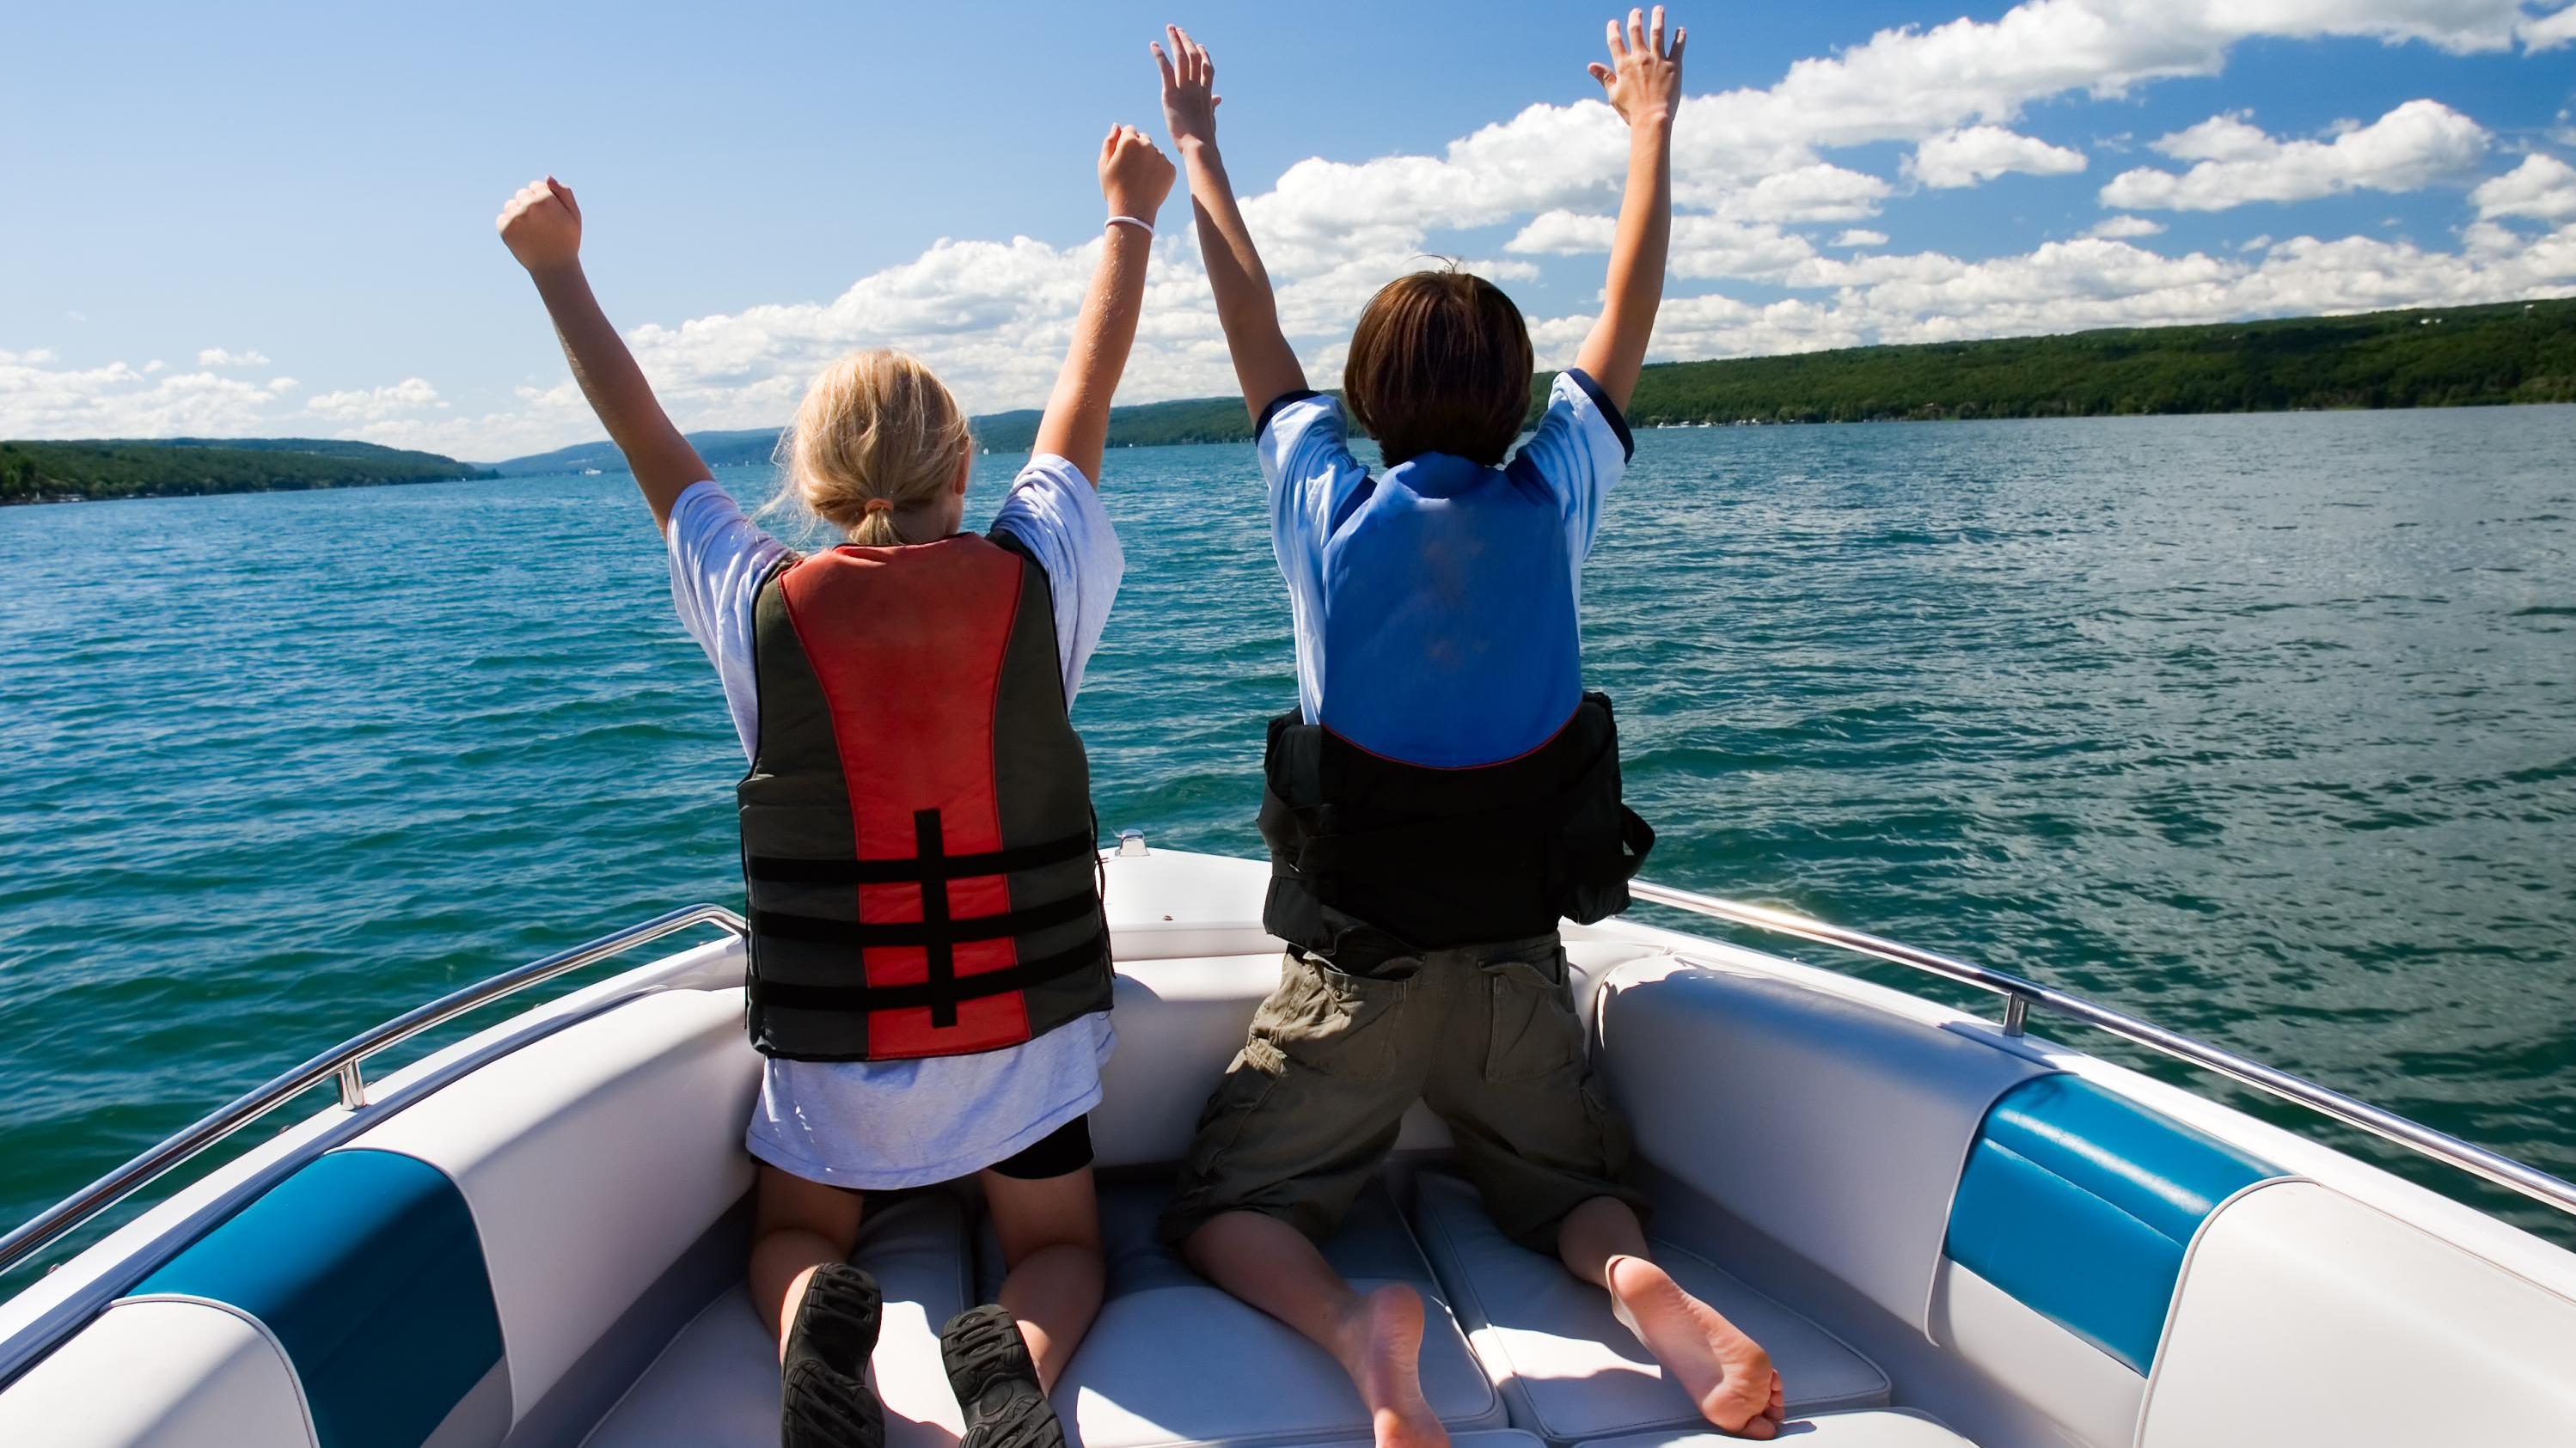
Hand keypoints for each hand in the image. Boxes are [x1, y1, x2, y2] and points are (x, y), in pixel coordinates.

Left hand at [496, 176, 581, 273]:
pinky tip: (522, 236)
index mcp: (546, 199)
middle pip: (522, 194)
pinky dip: (510, 225)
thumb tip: (547, 178)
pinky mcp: (505, 229)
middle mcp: (529, 206)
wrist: (554, 268)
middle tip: (541, 224)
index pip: (536, 186)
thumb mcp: (574, 215)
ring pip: (511, 205)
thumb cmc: (567, 240)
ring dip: (518, 213)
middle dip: (530, 204)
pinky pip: (503, 218)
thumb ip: (564, 193)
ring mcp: (515, 217)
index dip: (544, 199)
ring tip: (531, 231)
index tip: (550, 214)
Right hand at [1101, 124, 1176, 221]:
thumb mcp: (1104, 164)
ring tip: (1140, 178)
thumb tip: (1117, 126)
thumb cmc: (1114, 188)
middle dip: (1138, 148)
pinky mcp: (1171, 169)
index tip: (1122, 157)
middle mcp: (1148, 145)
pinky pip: (1164, 164)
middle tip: (1131, 169)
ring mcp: (1161, 157)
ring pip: (1154, 151)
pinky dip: (1158, 170)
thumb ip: (1109, 142)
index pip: (1130, 130)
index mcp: (1129, 140)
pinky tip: (1149, 183)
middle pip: (1143, 138)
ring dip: (1149, 159)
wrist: (1133, 212)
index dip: (1124, 143)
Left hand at [1152, 24, 1220, 147]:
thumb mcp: (1210, 119)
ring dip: (1175, 41)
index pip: (1206, 68)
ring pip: (1182, 57)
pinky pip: (1166, 69)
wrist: (1199, 146)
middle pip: (1194, 57)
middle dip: (1187, 41)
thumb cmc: (1204, 139)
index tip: (1199, 45)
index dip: (1203, 55)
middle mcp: (1197, 87)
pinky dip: (1159, 55)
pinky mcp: (1171, 94)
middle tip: (1179, 30)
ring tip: (1170, 29)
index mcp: (1206, 94)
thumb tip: (1218, 98)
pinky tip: (1154, 45)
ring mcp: (1185, 89)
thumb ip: (1212, 105)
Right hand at [1588, 7, 1684, 129]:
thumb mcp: (1614, 94)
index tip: (1614, 23)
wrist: (1652, 119)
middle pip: (1636, 31)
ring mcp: (1658, 60)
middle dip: (1635, 18)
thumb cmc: (1631, 110)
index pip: (1615, 41)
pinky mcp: (1674, 65)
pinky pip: (1678, 46)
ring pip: (1658, 32)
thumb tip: (1590, 66)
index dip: (1614, 29)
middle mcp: (1640, 58)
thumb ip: (1604, 77)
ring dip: (1658, 18)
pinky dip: (1680, 36)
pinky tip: (1680, 30)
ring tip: (1658, 9)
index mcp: (1623, 65)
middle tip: (1637, 11)